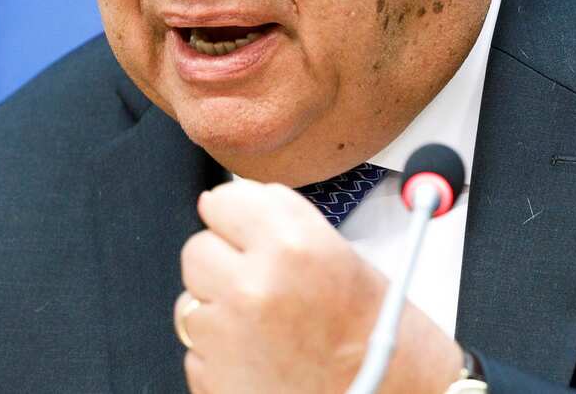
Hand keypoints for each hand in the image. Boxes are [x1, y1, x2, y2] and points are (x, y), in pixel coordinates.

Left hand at [176, 179, 463, 392]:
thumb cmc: (384, 344)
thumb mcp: (349, 261)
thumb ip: (288, 229)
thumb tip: (241, 211)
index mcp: (295, 246)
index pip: (228, 199)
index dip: (237, 213)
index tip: (242, 222)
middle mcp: (255, 285)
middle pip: (199, 247)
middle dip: (223, 260)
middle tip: (256, 277)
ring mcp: (227, 335)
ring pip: (191, 298)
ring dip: (218, 306)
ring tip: (266, 324)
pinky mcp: (212, 376)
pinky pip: (197, 346)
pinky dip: (219, 350)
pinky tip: (260, 355)